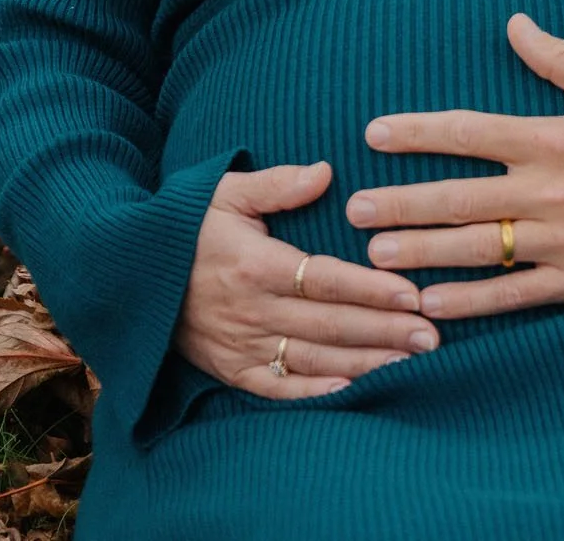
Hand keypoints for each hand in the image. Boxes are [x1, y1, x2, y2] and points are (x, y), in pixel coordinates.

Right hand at [176, 160, 440, 397]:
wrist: (130, 274)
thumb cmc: (187, 225)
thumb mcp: (225, 191)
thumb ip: (277, 183)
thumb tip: (326, 170)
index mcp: (255, 265)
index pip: (325, 280)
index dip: (371, 289)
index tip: (413, 294)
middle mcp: (251, 311)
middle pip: (329, 325)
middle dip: (385, 331)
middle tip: (433, 335)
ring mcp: (240, 346)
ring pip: (314, 360)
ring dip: (365, 363)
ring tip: (412, 363)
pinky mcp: (230, 370)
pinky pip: (278, 389)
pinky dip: (315, 393)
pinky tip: (353, 392)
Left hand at [348, 14, 563, 322]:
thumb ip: (559, 58)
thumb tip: (515, 22)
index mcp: (554, 138)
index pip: (471, 131)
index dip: (418, 132)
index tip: (374, 134)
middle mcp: (550, 190)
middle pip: (460, 196)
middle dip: (402, 203)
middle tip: (355, 209)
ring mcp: (562, 239)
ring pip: (478, 248)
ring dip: (423, 252)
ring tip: (376, 258)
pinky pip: (515, 295)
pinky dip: (471, 303)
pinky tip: (432, 305)